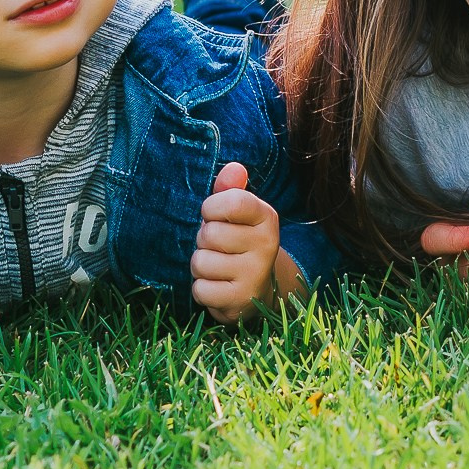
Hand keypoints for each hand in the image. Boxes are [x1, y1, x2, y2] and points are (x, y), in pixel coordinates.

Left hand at [193, 162, 301, 324]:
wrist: (258, 289)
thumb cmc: (239, 242)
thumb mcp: (237, 214)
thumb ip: (231, 189)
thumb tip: (234, 167)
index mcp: (267, 217)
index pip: (231, 200)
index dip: (211, 208)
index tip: (215, 216)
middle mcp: (267, 245)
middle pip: (209, 233)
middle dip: (204, 241)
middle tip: (218, 247)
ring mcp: (255, 274)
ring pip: (201, 262)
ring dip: (200, 266)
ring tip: (217, 267)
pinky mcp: (240, 300)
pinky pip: (200, 289)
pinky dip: (201, 289)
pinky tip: (217, 287)